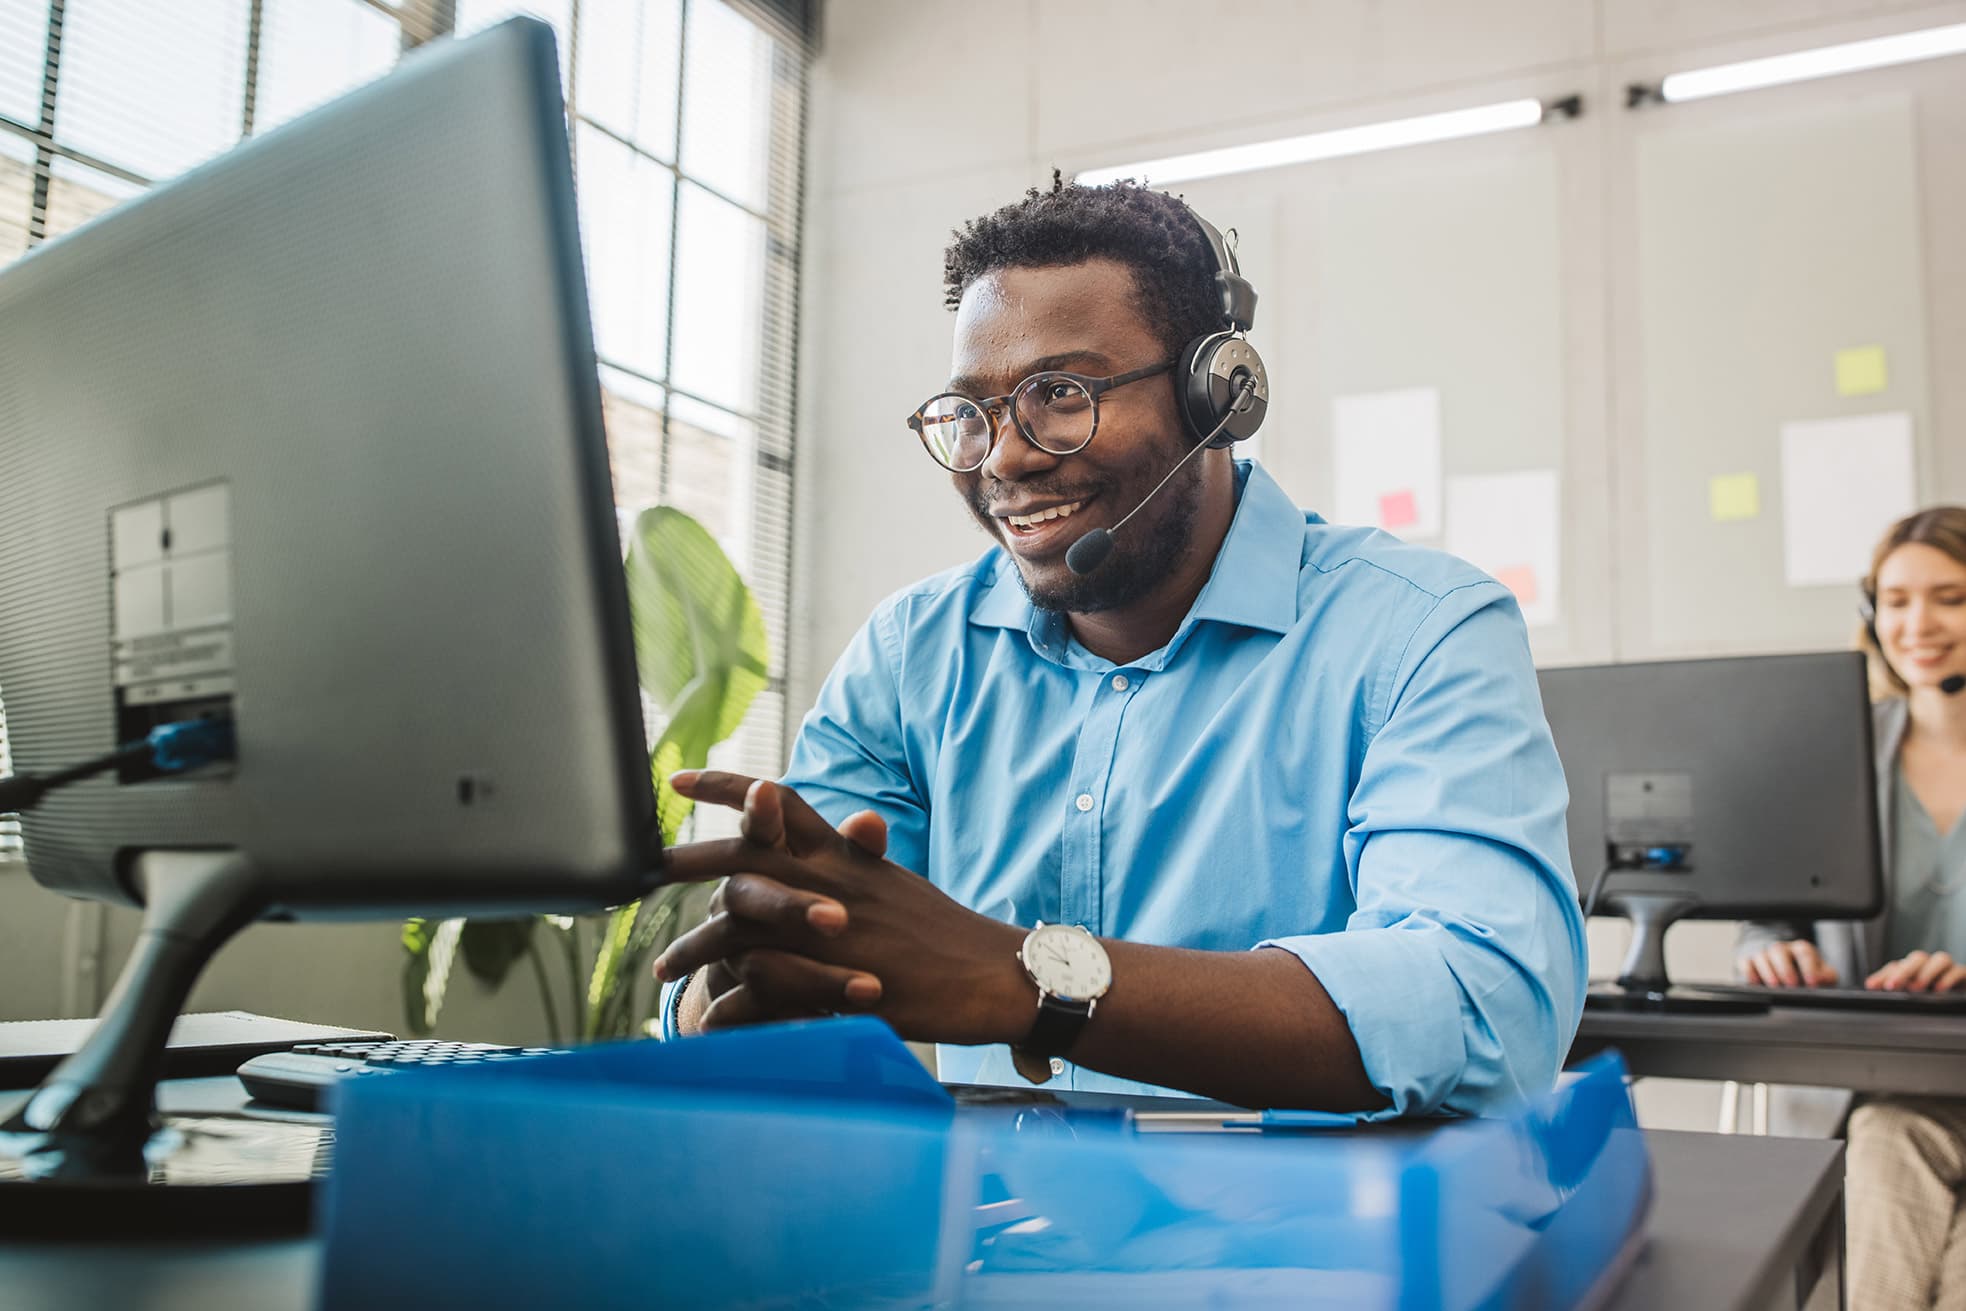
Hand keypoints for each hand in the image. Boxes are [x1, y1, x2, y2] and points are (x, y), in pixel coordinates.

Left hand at [656, 771, 1030, 1043]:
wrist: (991, 974)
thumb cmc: (944, 929)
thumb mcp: (895, 881)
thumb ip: (859, 858)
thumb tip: (851, 827)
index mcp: (844, 854)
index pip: (780, 804)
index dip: (728, 786)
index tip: (677, 779)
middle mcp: (832, 883)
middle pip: (744, 858)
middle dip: (687, 861)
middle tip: (641, 870)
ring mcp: (833, 934)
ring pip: (745, 930)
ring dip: (697, 948)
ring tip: (661, 969)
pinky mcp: (838, 984)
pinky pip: (770, 993)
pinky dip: (735, 1007)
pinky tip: (709, 1020)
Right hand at [1741, 940, 1837, 987]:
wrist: (1788, 973)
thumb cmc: (1806, 975)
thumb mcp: (1823, 975)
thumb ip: (1827, 976)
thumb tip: (1820, 980)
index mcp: (1801, 949)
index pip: (1803, 951)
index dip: (1808, 967)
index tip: (1812, 983)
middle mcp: (1781, 949)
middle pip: (1778, 950)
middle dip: (1784, 968)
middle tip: (1791, 984)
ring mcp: (1764, 954)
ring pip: (1761, 956)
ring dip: (1767, 971)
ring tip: (1774, 986)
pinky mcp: (1749, 961)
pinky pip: (1746, 962)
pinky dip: (1749, 972)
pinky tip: (1755, 983)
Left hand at [1867, 951, 1965, 992]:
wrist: (1959, 1001)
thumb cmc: (1932, 1001)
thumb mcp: (1911, 998)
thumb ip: (1895, 992)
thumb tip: (1871, 988)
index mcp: (1914, 970)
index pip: (1896, 966)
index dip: (1882, 975)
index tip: (1871, 986)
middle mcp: (1930, 966)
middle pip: (1917, 959)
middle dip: (1903, 971)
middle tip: (1892, 986)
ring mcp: (1948, 970)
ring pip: (1939, 959)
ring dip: (1926, 972)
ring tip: (1916, 988)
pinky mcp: (1963, 975)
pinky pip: (1958, 971)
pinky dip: (1949, 978)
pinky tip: (1940, 989)